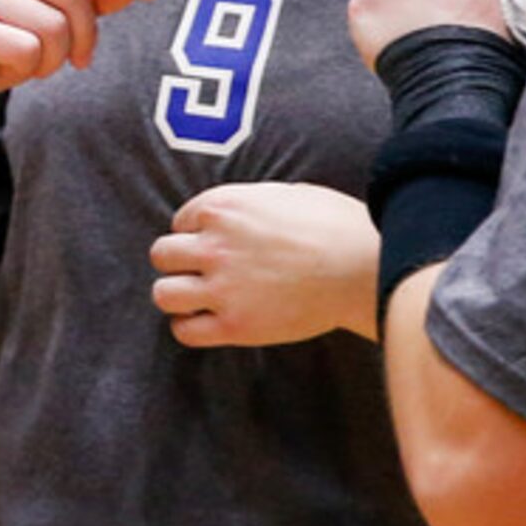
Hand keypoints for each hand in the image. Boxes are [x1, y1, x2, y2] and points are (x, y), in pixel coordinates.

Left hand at [150, 183, 380, 346]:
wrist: (364, 268)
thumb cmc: (337, 226)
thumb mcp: (290, 193)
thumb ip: (253, 203)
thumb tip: (244, 213)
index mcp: (224, 207)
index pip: (180, 220)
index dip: (196, 233)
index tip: (213, 244)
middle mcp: (214, 245)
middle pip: (161, 254)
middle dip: (178, 262)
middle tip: (200, 271)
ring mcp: (222, 287)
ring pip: (163, 293)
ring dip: (177, 295)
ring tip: (196, 299)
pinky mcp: (235, 326)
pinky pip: (185, 331)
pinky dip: (189, 328)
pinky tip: (206, 322)